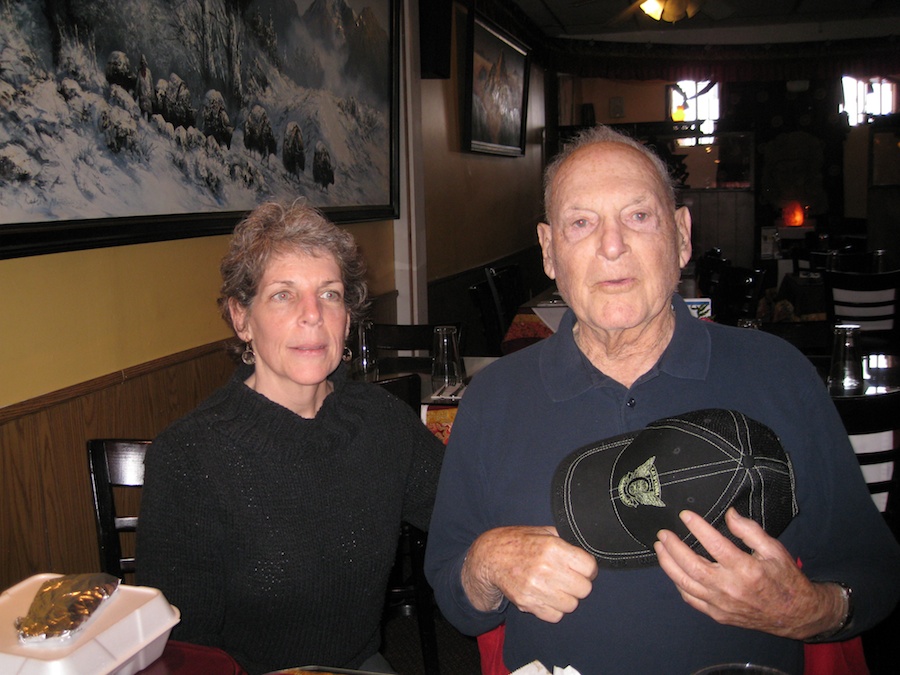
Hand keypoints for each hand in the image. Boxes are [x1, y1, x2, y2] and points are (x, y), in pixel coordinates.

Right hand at [462, 525, 597, 622]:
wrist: (489, 557)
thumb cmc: (518, 542)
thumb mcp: (542, 532)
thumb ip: (564, 540)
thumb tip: (586, 549)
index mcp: (552, 547)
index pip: (589, 567)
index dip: (588, 568)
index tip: (582, 568)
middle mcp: (545, 568)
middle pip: (584, 589)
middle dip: (579, 584)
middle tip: (569, 579)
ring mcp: (536, 588)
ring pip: (571, 605)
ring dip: (567, 598)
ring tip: (556, 588)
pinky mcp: (527, 603)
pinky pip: (555, 616)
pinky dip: (554, 609)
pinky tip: (546, 597)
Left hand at [653, 508, 843, 638]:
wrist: (796, 614)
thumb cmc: (785, 579)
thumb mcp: (774, 549)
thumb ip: (749, 530)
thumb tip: (729, 514)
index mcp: (746, 569)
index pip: (714, 544)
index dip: (697, 527)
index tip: (685, 515)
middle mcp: (730, 588)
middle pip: (692, 566)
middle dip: (673, 547)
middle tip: (663, 533)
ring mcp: (722, 604)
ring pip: (686, 583)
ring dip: (668, 564)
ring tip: (660, 548)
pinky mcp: (718, 615)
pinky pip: (692, 599)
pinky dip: (679, 584)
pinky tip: (673, 571)